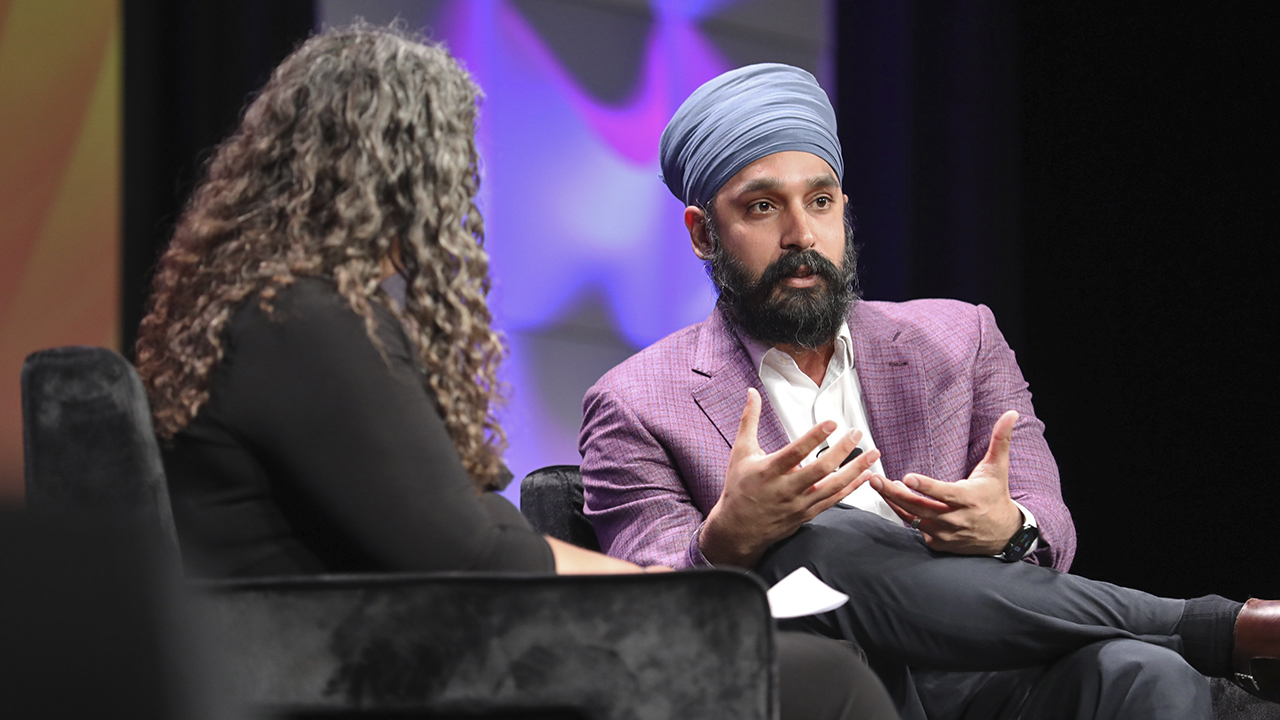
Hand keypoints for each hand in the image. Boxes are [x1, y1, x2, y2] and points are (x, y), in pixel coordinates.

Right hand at [700, 389, 879, 567]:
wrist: (739, 528)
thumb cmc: (739, 487)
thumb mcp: (740, 452)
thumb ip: (749, 420)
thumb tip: (752, 393)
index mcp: (769, 471)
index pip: (795, 452)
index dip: (814, 437)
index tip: (832, 422)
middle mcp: (786, 489)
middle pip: (820, 470)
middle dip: (842, 450)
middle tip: (856, 433)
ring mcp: (799, 504)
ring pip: (833, 486)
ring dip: (855, 469)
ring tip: (873, 453)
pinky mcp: (808, 513)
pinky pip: (834, 499)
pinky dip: (851, 487)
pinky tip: (865, 475)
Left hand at [870, 410, 1021, 554]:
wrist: (1004, 534)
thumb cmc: (996, 496)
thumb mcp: (998, 468)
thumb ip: (1001, 440)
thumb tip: (1011, 414)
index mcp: (969, 499)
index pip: (944, 493)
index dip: (926, 486)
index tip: (907, 477)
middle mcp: (956, 519)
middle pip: (919, 507)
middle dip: (894, 492)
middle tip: (875, 479)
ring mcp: (946, 533)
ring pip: (913, 518)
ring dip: (894, 501)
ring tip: (878, 484)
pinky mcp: (939, 543)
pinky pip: (915, 528)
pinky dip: (903, 514)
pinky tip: (894, 499)